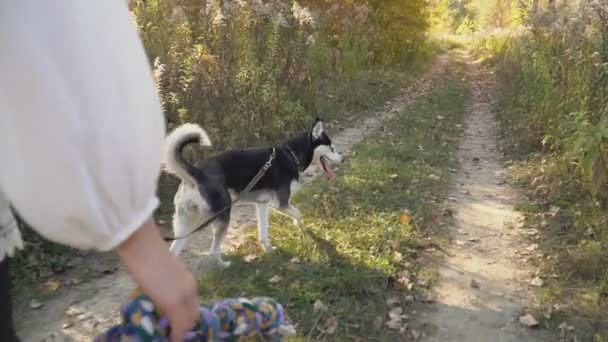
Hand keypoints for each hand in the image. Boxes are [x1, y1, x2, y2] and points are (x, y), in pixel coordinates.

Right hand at [117, 220, 198, 341]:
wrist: (141, 244)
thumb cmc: (145, 254)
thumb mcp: (161, 274)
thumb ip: (166, 288)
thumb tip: (160, 299)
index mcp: (189, 282)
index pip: (193, 307)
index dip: (186, 320)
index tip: (175, 327)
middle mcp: (191, 290)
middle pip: (194, 316)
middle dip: (184, 328)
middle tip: (171, 332)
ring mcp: (184, 297)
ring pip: (188, 322)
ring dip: (180, 331)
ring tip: (168, 336)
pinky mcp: (174, 304)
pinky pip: (179, 326)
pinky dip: (175, 336)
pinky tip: (168, 339)